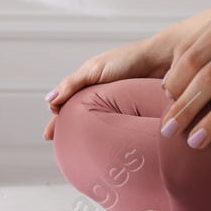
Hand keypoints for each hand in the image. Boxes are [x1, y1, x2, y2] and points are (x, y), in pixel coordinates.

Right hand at [43, 35, 170, 139]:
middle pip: (80, 116)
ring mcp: (116, 104)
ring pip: (97, 123)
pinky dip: (107, 135)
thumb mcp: (94, 70)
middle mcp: (101, 94)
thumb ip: (73, 84)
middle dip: (69, 130)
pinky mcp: (131, 112)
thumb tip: (49, 99)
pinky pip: (115, 126)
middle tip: (61, 149)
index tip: (50, 135)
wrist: (161, 59)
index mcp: (89, 83)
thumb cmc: (128, 59)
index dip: (58, 118)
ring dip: (87, 134)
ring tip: (78, 151)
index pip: (67, 103)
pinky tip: (104, 145)